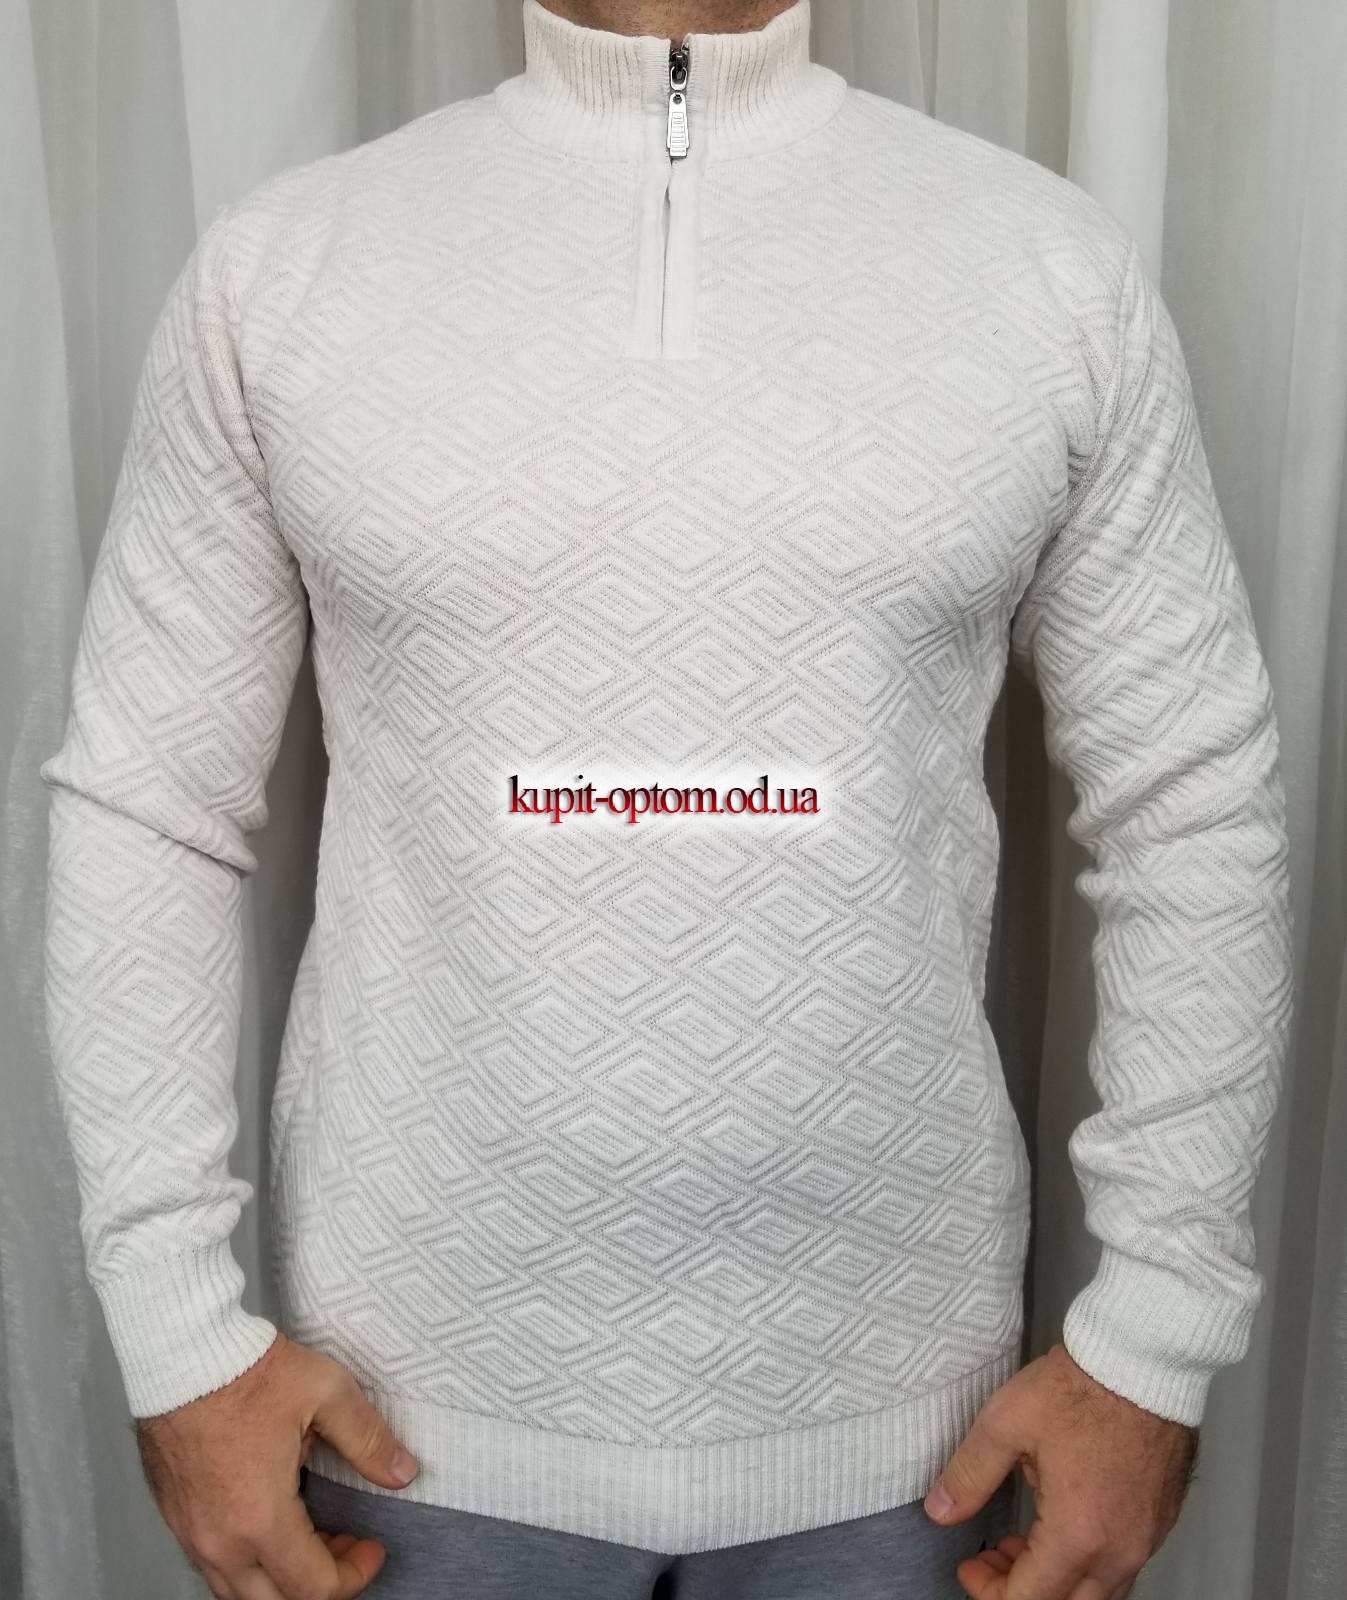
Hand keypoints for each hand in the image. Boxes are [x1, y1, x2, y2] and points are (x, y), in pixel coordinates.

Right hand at [135, 1330, 419, 1599]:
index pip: (314, 1587)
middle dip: (319, 1584)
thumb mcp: (326, 1393)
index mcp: (260, 1519)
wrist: (182, 1354)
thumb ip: (367, 1439)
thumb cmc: (247, 1371)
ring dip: (281, 1577)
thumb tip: (401, 1472)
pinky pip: (214, 1565)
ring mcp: (191, 1532)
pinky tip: (271, 1523)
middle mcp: (219, 1540)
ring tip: (312, 1535)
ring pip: (238, 1591)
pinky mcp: (176, 1517)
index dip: (354, 1574)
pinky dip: (249, 1561)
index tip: (372, 1547)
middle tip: (346, 1544)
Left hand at [923, 1342, 1197, 1598]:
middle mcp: (1119, 1550)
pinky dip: (1087, 1561)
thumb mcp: (1006, 1424)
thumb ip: (970, 1474)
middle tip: (994, 1558)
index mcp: (1078, 1535)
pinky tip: (1064, 1524)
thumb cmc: (1082, 1387)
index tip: (971, 1566)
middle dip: (1022, 1592)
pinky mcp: (1160, 1520)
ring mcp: (1146, 1538)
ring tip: (1024, 1541)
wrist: (1143, 1360)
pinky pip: (1122, 1566)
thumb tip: (941, 1510)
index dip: (991, 1591)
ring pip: (1098, 1592)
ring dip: (1057, 1579)